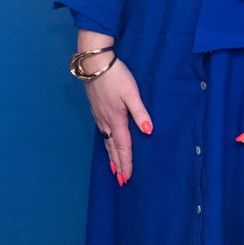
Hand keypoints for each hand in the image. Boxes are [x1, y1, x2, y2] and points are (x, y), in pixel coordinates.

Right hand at [76, 32, 152, 184]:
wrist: (94, 63)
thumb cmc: (115, 76)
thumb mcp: (131, 93)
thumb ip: (140, 113)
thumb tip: (149, 132)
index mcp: (116, 119)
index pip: (123, 146)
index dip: (126, 162)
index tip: (127, 178)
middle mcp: (106, 120)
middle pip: (112, 147)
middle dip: (117, 164)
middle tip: (121, 181)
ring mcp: (99, 115)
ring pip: (106, 140)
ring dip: (111, 156)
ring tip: (114, 168)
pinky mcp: (96, 108)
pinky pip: (102, 132)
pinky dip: (105, 143)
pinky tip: (106, 142)